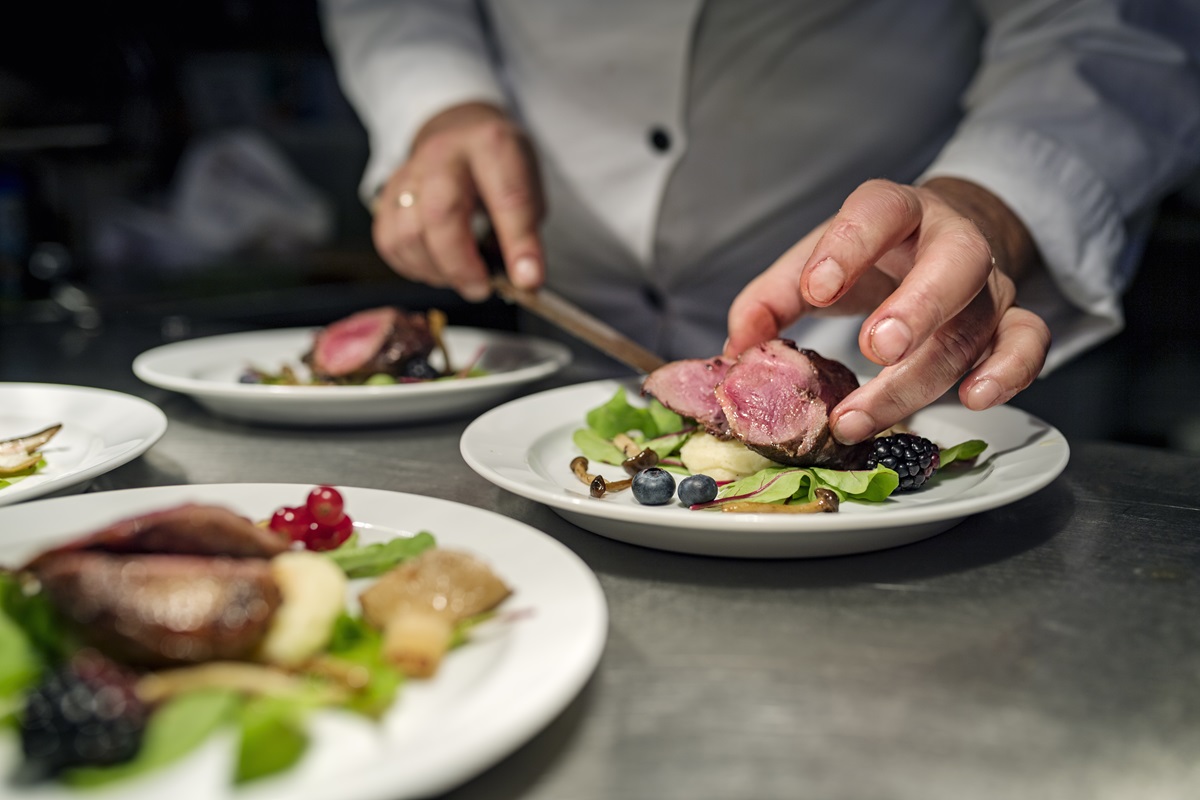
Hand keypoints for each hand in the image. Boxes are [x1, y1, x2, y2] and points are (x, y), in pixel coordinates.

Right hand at [372, 102, 544, 300]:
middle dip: (461, 264)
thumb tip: (523, 280)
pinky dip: (412, 266)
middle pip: (441, 214)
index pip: (507, 198)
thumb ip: (526, 232)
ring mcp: (409, 173)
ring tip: (460, 277)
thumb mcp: (528, 186)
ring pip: (407, 233)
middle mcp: (444, 154)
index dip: (519, 245)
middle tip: (481, 288)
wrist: (458, 131)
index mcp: (490, 145)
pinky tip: (435, 268)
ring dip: (436, 270)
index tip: (528, 280)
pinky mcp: (386, 194)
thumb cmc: (497, 165)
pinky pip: (388, 241)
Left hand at [725, 177, 1051, 443]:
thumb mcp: (814, 265)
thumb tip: (738, 346)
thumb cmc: (866, 259)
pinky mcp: (1012, 321)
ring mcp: (988, 283)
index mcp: (895, 210)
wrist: (934, 244)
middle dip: (917, 308)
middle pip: (953, 263)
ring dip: (921, 377)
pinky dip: (1010, 372)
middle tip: (876, 349)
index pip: (879, 210)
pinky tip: (974, 400)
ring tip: (863, 416)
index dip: (850, 246)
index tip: (817, 290)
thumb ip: (771, 299)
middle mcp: (952, 240)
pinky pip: (1029, 344)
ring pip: (975, 324)